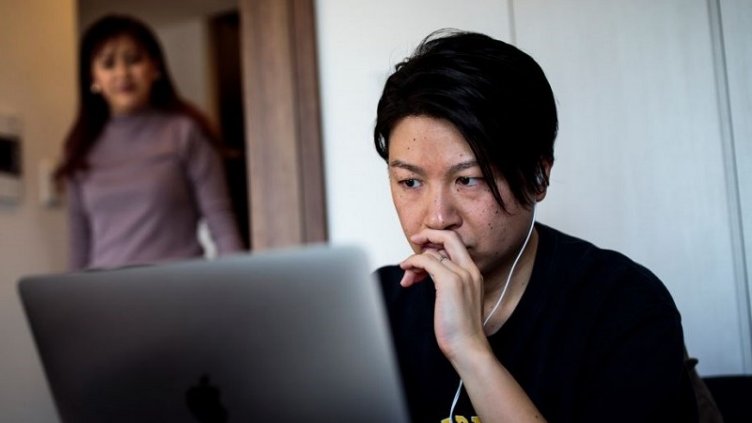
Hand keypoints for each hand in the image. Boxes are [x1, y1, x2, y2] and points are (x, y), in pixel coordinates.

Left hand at [399, 229, 489, 360]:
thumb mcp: (456, 299)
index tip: (423, 245)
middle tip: (414, 241)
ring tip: (407, 276)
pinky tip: (407, 273)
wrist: (468, 347)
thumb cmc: (460, 329)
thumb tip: (429, 271)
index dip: (438, 241)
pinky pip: (426, 261)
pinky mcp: (449, 282)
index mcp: (474, 273)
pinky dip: (413, 263)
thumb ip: (448, 282)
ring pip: (433, 252)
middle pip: (450, 237)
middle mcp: (470, 270)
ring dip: (415, 260)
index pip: (456, 244)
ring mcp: (460, 274)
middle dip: (429, 235)